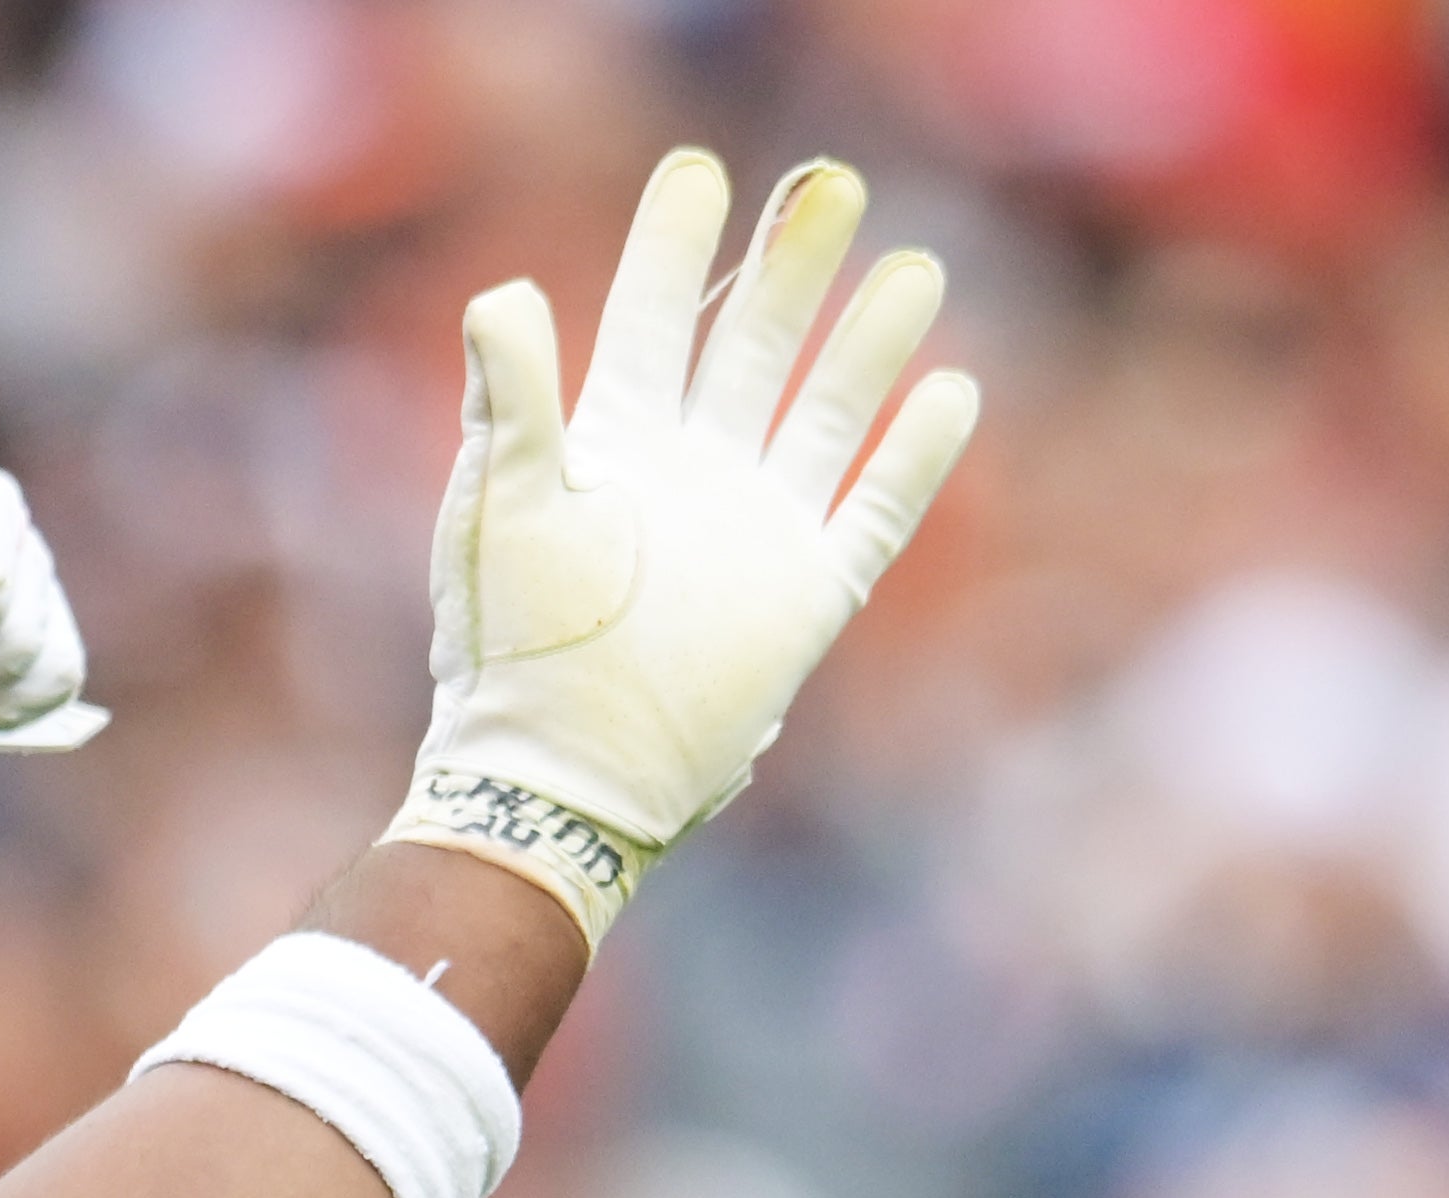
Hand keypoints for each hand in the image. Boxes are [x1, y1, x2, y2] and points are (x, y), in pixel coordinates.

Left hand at [386, 148, 979, 944]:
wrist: (563, 775)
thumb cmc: (516, 648)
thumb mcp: (504, 509)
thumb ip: (510, 399)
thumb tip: (499, 293)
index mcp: (608, 451)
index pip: (647, 323)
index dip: (671, 249)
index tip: (696, 171)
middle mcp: (687, 480)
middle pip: (749, 347)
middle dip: (789, 268)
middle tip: (832, 184)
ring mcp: (750, 534)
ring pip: (822, 413)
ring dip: (865, 344)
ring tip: (913, 266)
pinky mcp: (803, 597)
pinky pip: (872, 511)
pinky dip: (913, 456)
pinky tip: (949, 389)